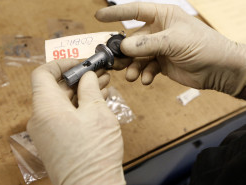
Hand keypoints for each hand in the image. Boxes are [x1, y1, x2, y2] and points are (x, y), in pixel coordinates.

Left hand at [27, 59, 124, 184]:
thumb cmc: (94, 154)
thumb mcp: (97, 112)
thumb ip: (90, 88)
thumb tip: (87, 76)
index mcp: (46, 107)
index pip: (42, 73)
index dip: (61, 63)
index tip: (80, 63)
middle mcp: (41, 118)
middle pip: (55, 88)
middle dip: (78, 78)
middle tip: (99, 74)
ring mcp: (46, 131)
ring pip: (62, 103)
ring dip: (82, 93)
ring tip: (104, 86)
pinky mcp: (55, 141)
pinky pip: (64, 117)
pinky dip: (79, 107)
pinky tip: (98, 103)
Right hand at [96, 2, 245, 95]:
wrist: (219, 70)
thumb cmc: (204, 46)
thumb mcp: (175, 41)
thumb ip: (148, 43)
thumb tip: (125, 46)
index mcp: (163, 17)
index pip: (136, 11)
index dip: (117, 13)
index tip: (99, 17)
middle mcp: (158, 31)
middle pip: (132, 38)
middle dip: (122, 50)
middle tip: (113, 60)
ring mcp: (159, 48)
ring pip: (136, 56)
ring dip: (132, 66)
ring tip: (131, 75)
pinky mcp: (161, 64)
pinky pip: (145, 68)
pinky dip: (143, 74)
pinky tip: (146, 80)